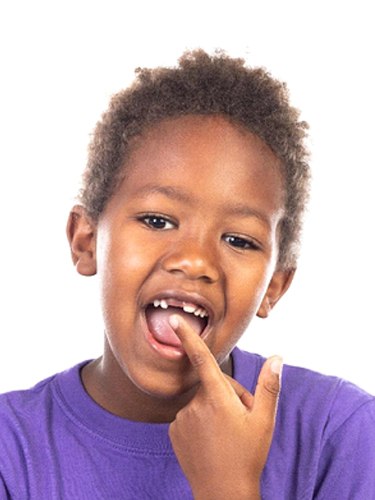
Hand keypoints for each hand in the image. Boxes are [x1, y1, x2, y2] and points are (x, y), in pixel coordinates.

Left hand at [168, 314, 281, 499]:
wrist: (222, 493)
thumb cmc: (247, 456)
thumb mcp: (264, 421)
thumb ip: (269, 386)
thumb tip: (277, 357)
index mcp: (217, 397)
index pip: (202, 359)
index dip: (188, 337)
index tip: (174, 320)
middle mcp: (195, 404)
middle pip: (212, 384)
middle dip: (228, 393)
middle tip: (243, 417)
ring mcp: (181, 418)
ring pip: (202, 401)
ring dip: (214, 408)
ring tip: (228, 433)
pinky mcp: (174, 431)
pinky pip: (190, 415)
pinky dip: (201, 420)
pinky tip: (211, 439)